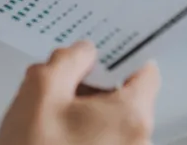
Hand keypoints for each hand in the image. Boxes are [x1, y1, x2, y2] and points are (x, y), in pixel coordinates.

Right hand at [0, 41, 160, 144]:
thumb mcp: (40, 91)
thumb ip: (67, 60)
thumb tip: (84, 52)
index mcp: (131, 116)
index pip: (146, 71)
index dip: (120, 56)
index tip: (96, 55)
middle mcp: (140, 142)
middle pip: (127, 98)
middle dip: (93, 88)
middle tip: (58, 89)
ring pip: (112, 124)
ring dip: (84, 115)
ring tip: (49, 121)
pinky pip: (105, 144)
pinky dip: (83, 137)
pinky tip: (53, 140)